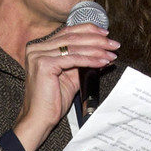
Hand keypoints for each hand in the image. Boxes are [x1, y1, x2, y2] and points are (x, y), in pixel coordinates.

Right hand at [14, 23, 118, 150]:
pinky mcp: (44, 64)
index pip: (68, 32)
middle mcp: (36, 48)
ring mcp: (38, 55)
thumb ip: (82, 63)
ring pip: (74, 47)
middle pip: (72, 37)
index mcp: (40, 48)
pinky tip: (102, 62)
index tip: (105, 34)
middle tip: (113, 44)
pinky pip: (73, 59)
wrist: (39, 119)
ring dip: (96, 50)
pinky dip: (90, 60)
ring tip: (111, 54)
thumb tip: (102, 54)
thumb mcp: (70, 77)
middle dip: (96, 40)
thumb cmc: (52, 102)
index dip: (88, 30)